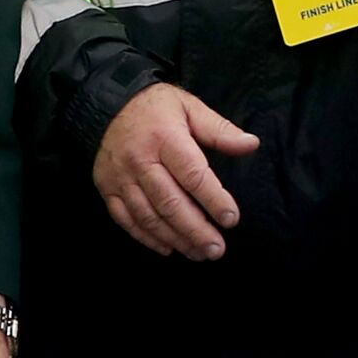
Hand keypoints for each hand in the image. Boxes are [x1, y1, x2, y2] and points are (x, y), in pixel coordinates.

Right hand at [92, 83, 259, 260]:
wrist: (106, 104)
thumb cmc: (157, 108)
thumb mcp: (190, 108)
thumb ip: (220, 130)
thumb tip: (251, 144)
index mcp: (165, 138)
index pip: (192, 174)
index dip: (213, 199)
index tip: (231, 219)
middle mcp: (139, 160)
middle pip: (169, 202)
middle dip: (195, 230)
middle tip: (217, 250)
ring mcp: (120, 176)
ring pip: (148, 215)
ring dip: (175, 238)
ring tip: (198, 253)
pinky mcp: (106, 188)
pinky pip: (125, 219)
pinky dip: (146, 237)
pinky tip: (168, 248)